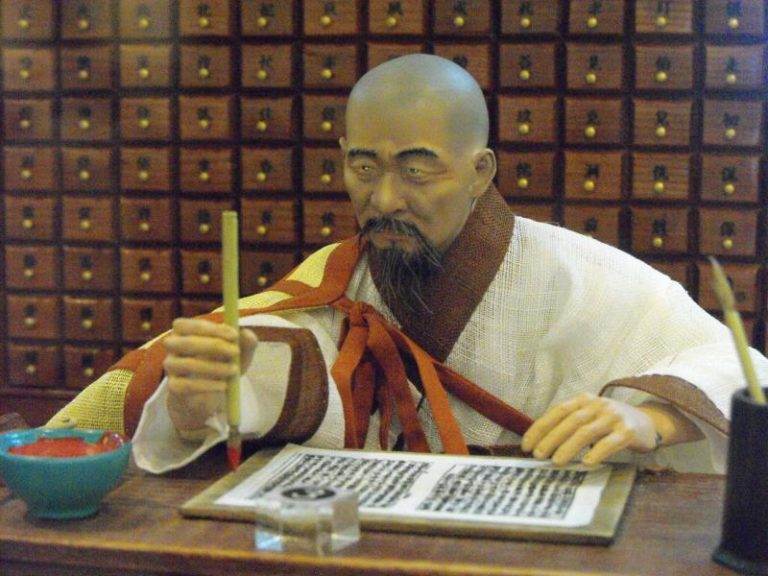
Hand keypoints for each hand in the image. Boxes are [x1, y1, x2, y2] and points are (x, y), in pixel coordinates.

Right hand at [164, 318, 257, 435]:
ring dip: (214, 367)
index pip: (187, 324)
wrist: (210, 394)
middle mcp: (173, 346)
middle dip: (213, 345)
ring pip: (186, 365)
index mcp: (184, 331)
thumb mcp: (239, 353)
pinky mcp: (174, 387)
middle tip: (235, 351)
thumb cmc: (223, 363)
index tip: (235, 335)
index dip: (211, 328)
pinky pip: (186, 385)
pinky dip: (208, 385)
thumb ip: (246, 342)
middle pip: (185, 342)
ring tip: (234, 371)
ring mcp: (171, 367)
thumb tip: (247, 334)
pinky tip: (223, 386)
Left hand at [521, 393, 657, 465]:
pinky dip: (597, 452)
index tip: (526, 445)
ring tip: (556, 461)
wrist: (649, 422)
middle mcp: (598, 405)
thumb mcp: (590, 416)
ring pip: (586, 431)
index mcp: (584, 400)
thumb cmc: (611, 423)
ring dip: (569, 447)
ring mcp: (613, 417)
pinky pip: (610, 442)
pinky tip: (587, 463)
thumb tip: (541, 443)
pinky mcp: (628, 431)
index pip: (557, 411)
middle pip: (570, 421)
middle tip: (538, 455)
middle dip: (551, 439)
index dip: (540, 427)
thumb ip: (570, 424)